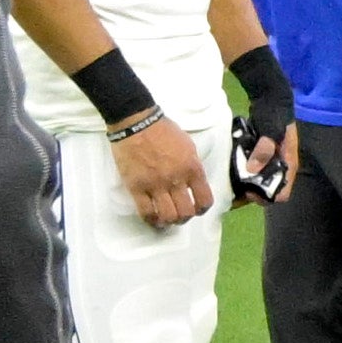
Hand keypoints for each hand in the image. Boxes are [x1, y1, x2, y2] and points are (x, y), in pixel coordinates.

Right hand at [114, 111, 213, 227]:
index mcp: (192, 168)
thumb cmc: (162, 130)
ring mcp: (156, 184)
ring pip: (168, 216)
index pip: (205, 199)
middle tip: (180, 215)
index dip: (202, 209)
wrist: (136, 121)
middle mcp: (176, 179)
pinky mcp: (137, 187)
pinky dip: (151, 220)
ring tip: (166, 219)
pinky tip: (153, 218)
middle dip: (185, 218)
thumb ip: (193, 166)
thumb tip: (194, 183)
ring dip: (169, 221)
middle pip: (186, 212)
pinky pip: (146, 212)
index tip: (197, 209)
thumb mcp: (188, 145)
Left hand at [234, 113, 295, 207]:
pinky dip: (246, 172)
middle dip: (254, 192)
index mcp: (289, 164)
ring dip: (248, 183)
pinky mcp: (263, 155)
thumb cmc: (274, 113)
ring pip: (261, 181)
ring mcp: (272, 161)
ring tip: (233, 180)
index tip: (250, 191)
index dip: (267, 196)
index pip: (283, 192)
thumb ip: (264, 149)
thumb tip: (252, 170)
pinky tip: (234, 168)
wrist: (270, 95)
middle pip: (270, 189)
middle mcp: (282, 166)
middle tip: (237, 187)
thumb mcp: (270, 129)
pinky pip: (255, 170)